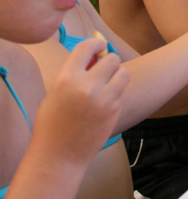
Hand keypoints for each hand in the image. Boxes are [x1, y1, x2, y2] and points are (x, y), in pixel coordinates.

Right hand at [32, 39, 128, 164]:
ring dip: (117, 74)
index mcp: (67, 79)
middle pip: (112, 58)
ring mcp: (105, 98)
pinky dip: (117, 90)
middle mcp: (88, 86)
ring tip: (106, 83)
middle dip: (108, 61)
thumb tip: (94, 56)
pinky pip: (123, 90)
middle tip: (102, 69)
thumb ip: (74, 73)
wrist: (60, 155)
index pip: (87, 47)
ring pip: (123, 72)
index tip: (99, 45)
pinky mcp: (116, 109)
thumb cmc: (53, 123)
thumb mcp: (55, 93)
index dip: (96, 43)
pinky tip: (105, 100)